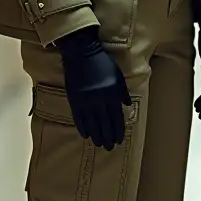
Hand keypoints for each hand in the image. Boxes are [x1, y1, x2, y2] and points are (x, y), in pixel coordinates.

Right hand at [57, 26, 131, 149]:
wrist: (82, 53)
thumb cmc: (103, 62)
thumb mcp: (118, 75)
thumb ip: (122, 92)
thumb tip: (126, 106)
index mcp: (112, 94)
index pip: (116, 117)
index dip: (118, 130)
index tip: (119, 140)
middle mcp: (99, 100)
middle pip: (104, 123)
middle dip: (108, 136)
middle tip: (109, 147)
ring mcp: (85, 100)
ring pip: (92, 123)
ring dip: (96, 135)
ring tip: (99, 144)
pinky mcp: (74, 99)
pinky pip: (78, 117)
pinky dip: (82, 127)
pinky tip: (85, 135)